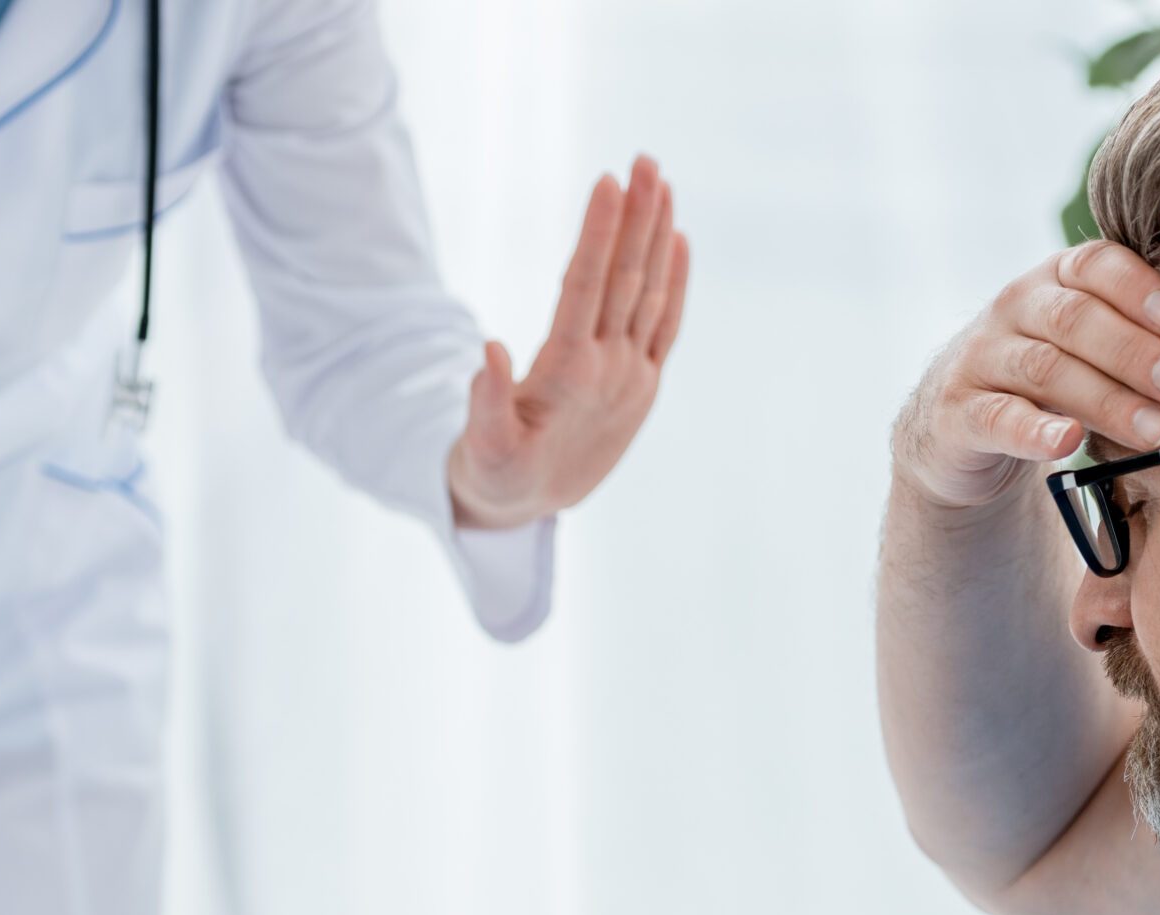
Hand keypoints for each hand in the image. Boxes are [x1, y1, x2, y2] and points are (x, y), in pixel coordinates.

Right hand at [445, 155, 688, 530]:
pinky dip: (676, 280)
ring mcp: (632, 377)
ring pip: (653, 293)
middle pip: (629, 280)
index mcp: (569, 377)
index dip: (599, 234)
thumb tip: (490, 351)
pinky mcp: (642, 385)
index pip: (588, 289)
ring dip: (659, 235)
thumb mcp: (481, 449)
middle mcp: (610, 370)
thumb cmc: (493, 475)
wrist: (527, 510)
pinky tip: (678, 239)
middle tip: (645, 160)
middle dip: (638, 218)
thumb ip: (486, 404)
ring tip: (663, 182)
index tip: (610, 183)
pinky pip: (667, 323)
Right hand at [891, 240, 1159, 511]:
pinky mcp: (957, 413)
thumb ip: (1140, 333)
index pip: (1096, 264)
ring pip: (1045, 370)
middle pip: (1075, 319)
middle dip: (1136, 352)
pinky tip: (1068, 443)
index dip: (1139, 288)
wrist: (958, 424)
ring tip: (1159, 431)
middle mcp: (1015, 308)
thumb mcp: (1090, 344)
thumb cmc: (1053, 377)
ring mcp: (982, 359)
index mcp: (1055, 279)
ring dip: (1107, 400)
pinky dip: (1034, 431)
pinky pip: (997, 418)